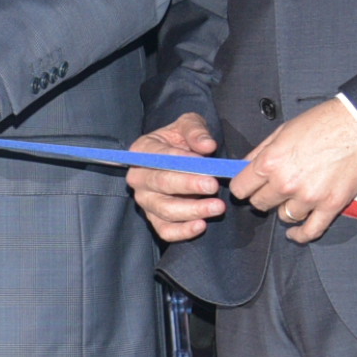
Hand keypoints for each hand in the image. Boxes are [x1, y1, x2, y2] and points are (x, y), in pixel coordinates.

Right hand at [125, 113, 230, 243]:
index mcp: (142, 151)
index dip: (182, 162)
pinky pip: (165, 230)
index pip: (160, 157)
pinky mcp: (154, 219)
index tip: (204, 164)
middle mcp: (138, 178)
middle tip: (213, 186)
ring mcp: (145, 200)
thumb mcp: (188, 125)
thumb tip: (207, 146)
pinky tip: (201, 225)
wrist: (179, 159)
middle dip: (189, 186)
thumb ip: (196, 131)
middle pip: (161, 184)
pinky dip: (182, 232)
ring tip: (217, 206)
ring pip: (165, 210)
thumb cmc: (181, 140)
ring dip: (192, 210)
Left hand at [229, 95, 356, 242]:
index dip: (243, 187)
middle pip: (260, 204)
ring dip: (286, 208)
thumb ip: (260, 152)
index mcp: (271, 162)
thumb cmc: (323, 123)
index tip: (248, 187)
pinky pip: (311, 230)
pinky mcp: (330, 206)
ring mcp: (308, 197)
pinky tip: (295, 232)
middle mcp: (286, 182)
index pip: (241, 189)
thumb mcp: (282, 131)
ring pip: (284, 216)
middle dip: (264, 196)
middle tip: (273, 188)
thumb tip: (244, 167)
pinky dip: (301, 235)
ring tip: (295, 196)